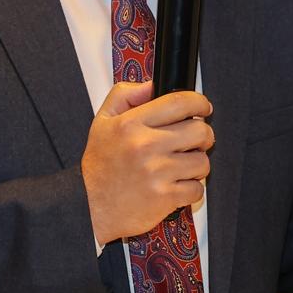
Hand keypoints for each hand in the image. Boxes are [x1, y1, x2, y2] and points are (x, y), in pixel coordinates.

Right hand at [83, 81, 213, 243]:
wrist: (90, 208)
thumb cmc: (100, 166)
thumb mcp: (103, 121)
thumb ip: (125, 95)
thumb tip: (152, 84)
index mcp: (131, 124)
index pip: (179, 102)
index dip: (199, 102)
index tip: (203, 107)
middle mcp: (145, 146)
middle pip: (199, 131)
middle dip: (203, 135)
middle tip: (194, 141)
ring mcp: (157, 173)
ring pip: (202, 161)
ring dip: (197, 164)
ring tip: (181, 166)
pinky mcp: (165, 198)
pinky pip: (197, 189)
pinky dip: (191, 189)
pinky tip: (176, 185)